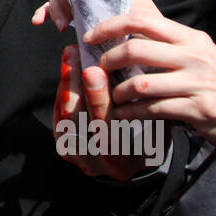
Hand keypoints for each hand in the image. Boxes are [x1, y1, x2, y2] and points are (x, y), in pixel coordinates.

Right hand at [33, 0, 164, 31]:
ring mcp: (84, 1)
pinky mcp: (76, 15)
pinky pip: (54, 7)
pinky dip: (45, 12)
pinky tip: (39, 20)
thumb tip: (92, 20)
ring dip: (55, 8)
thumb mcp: (138, 19)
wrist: (153, 49)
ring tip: (61, 25)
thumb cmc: (150, 33)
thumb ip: (118, 16)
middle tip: (67, 19)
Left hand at [53, 46, 151, 179]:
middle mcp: (94, 163)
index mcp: (121, 162)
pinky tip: (69, 68)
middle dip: (74, 83)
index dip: (97, 100)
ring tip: (71, 54)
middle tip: (75, 53)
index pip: (105, 130)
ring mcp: (75, 156)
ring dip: (66, 82)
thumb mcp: (156, 127)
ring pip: (64, 115)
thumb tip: (129, 65)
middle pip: (77, 120)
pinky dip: (64, 89)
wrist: (131, 161)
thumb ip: (142, 105)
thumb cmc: (150, 139)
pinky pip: (59, 114)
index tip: (92, 70)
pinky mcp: (63, 146)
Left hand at [86, 11, 215, 146]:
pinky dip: (131, 113)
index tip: (91, 36)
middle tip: (100, 70)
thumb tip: (125, 37)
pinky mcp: (196, 108)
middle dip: (109, 60)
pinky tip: (123, 115)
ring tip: (114, 97)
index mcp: (191, 37)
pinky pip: (152, 109)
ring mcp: (197, 81)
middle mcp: (195, 55)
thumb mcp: (199, 55)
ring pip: (140, 83)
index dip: (111, 26)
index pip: (143, 20)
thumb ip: (168, 46)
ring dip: (118, 92)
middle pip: (136, 49)